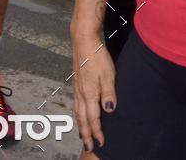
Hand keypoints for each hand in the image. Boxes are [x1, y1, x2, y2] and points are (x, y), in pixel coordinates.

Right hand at [72, 32, 115, 152]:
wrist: (83, 39)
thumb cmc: (96, 55)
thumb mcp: (108, 74)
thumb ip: (109, 94)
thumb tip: (109, 111)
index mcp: (88, 92)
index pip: (93, 118)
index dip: (97, 131)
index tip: (102, 142)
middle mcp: (80, 92)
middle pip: (82, 118)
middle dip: (85, 133)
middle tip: (88, 146)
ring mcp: (77, 86)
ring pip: (77, 111)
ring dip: (81, 125)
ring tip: (83, 134)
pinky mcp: (76, 81)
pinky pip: (76, 102)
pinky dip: (78, 113)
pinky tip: (80, 112)